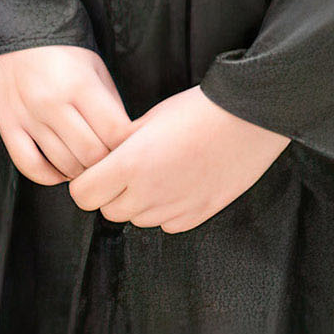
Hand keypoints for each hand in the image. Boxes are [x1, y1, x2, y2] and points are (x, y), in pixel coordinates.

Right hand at [0, 42, 131, 188]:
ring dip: (81, 171)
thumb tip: (124, 142)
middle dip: (106, 162)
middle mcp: (53, 103)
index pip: (115, 133)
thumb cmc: (61, 48)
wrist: (13, 28)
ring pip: (63, 165)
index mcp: (81, 85)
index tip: (130, 146)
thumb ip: (111, 104)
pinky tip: (60, 169)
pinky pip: (29, 166)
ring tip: (87, 162)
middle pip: (92, 155)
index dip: (128, 145)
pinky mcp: (7, 125)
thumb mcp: (95, 66)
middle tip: (110, 158)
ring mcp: (28, 117)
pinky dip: (50, 176)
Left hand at [67, 86, 287, 233]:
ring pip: (138, 219)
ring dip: (140, 203)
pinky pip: (168, 223)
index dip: (87, 181)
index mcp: (130, 165)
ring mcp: (175, 208)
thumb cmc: (200, 109)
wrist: (250, 117)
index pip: (83, 195)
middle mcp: (149, 193)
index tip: (99, 170)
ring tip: (160, 173)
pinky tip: (182, 184)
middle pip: (109, 211)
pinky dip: (168, 210)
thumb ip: (122, 146)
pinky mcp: (199, 214)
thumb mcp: (149, 119)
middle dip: (113, 193)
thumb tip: (106, 160)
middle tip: (129, 170)